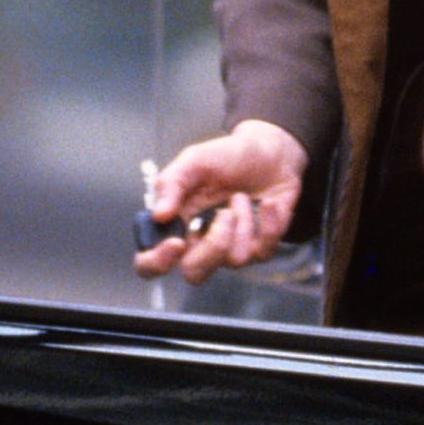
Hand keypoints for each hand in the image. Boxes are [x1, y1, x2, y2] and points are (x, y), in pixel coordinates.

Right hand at [137, 121, 308, 284]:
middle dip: (212, 248)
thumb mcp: (194, 160)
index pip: (153, 261)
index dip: (157, 262)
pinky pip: (263, 250)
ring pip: (234, 260)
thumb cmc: (226, 157)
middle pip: (194, 273)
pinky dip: (268, 223)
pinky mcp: (260, 247)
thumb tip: (158, 215)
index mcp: (176, 226)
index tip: (175, 243)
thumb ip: (172, 183)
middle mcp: (200, 243)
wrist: (270, 151)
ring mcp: (231, 249)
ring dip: (242, 222)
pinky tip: (268, 202)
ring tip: (241, 196)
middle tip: (224, 214)